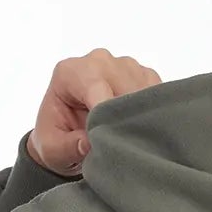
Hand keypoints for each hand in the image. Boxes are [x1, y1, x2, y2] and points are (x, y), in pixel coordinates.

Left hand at [26, 49, 162, 173]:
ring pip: (144, 90)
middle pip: (124, 86)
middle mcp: (98, 61)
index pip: (96, 85)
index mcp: (71, 72)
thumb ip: (68, 147)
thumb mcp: (53, 150)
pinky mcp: (144, 76)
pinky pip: (158, 93)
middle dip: (126, 119)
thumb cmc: (57, 138)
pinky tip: (142, 128)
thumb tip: (90, 144)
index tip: (113, 140)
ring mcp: (124, 66)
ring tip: (133, 140)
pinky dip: (154, 113)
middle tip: (126, 147)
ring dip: (142, 117)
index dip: (107, 114)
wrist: (69, 133)